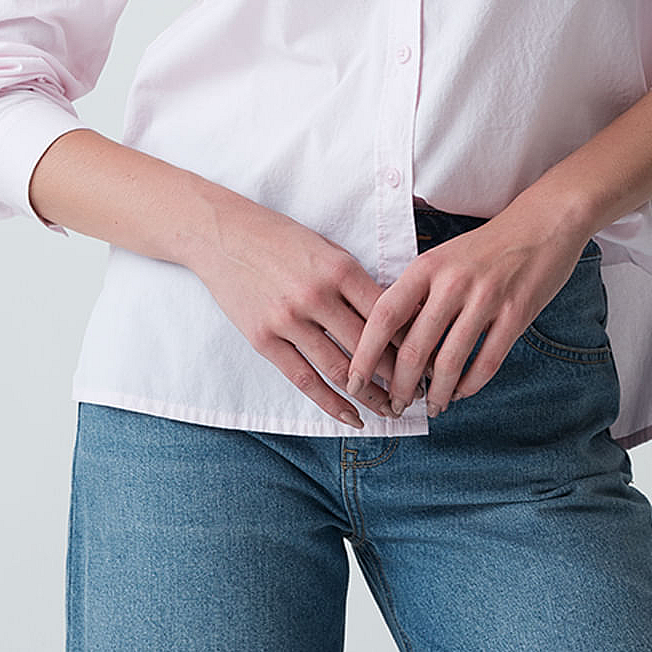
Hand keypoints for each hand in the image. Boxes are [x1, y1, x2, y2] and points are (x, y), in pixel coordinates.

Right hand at [188, 192, 399, 427]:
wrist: (223, 234)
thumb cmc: (280, 238)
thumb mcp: (326, 247)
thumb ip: (355, 282)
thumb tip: (395, 318)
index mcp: (339, 267)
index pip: (387, 314)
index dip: (412, 340)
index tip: (429, 359)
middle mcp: (316, 295)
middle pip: (369, 347)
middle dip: (399, 376)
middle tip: (418, 394)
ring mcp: (288, 319)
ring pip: (341, 369)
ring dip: (370, 396)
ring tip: (392, 411)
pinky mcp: (264, 339)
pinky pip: (305, 380)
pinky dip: (332, 404)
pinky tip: (353, 418)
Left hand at [344, 203, 587, 417]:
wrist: (542, 224)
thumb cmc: (486, 247)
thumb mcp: (443, 259)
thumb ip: (418, 294)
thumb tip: (389, 340)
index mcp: (427, 267)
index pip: (385, 316)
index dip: (365, 354)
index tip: (354, 380)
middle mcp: (452, 282)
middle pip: (414, 348)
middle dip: (399, 387)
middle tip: (395, 405)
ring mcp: (486, 299)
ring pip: (449, 363)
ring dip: (436, 394)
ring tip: (430, 407)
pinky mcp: (516, 314)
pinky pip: (486, 363)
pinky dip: (469, 386)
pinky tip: (461, 393)